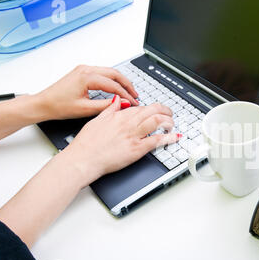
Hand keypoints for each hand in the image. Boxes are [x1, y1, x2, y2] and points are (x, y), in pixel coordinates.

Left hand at [35, 65, 138, 120]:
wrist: (43, 103)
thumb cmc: (59, 106)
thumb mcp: (86, 109)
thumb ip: (106, 105)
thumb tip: (122, 103)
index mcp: (87, 77)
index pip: (114, 85)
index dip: (126, 95)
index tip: (134, 103)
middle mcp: (86, 69)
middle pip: (114, 73)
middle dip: (127, 84)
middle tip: (136, 95)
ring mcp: (84, 69)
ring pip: (109, 72)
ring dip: (120, 81)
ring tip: (129, 92)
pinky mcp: (82, 72)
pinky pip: (102, 73)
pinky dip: (112, 80)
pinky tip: (117, 88)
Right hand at [60, 96, 181, 185]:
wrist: (83, 159)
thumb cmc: (87, 143)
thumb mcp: (97, 120)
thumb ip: (110, 109)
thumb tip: (118, 100)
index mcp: (120, 115)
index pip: (142, 107)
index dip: (153, 108)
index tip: (158, 111)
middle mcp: (128, 123)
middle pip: (154, 111)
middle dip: (166, 111)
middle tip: (170, 115)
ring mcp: (133, 136)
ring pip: (157, 121)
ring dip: (169, 122)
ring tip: (172, 125)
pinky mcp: (136, 149)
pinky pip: (156, 141)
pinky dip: (168, 138)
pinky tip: (175, 137)